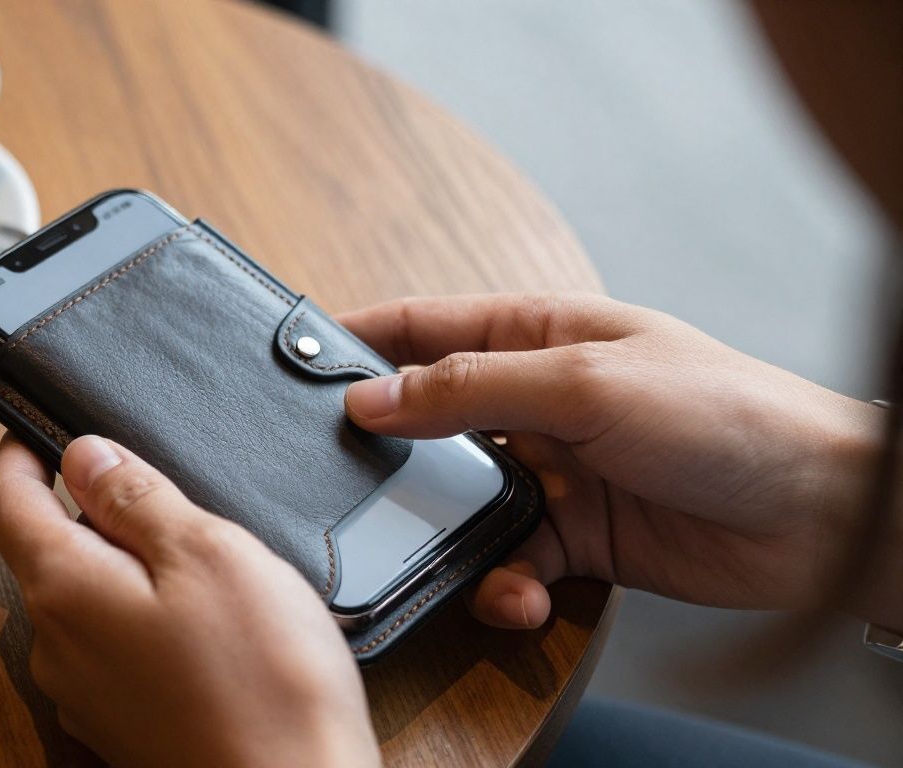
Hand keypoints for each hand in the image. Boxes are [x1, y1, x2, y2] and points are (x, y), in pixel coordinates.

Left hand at [0, 434, 380, 767]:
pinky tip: (210, 624)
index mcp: (65, 591)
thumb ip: (137, 497)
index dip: (18, 452)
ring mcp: (87, 693)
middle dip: (93, 509)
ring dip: (128, 563)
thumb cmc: (263, 685)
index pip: (6, 501)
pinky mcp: (123, 723)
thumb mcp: (206, 554)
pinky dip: (147, 615)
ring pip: (87, 599)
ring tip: (205, 561)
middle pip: (49, 549)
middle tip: (163, 488)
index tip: (37, 425)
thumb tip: (85, 454)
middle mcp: (58, 647)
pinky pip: (116, 645)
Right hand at [339, 293, 890, 628]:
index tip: (295, 366)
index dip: (358, 342)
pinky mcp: (575, 537)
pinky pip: (509, 562)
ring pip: (459, 503)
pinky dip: (502, 586)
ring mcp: (554, 470)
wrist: (817, 513)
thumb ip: (470, 389)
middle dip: (388, 456)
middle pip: (429, 421)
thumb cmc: (722, 414)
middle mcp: (536, 400)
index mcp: (537, 336)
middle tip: (343, 485)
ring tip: (440, 554)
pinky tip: (518, 597)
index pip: (424, 327)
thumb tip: (372, 398)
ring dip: (445, 535)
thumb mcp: (583, 384)